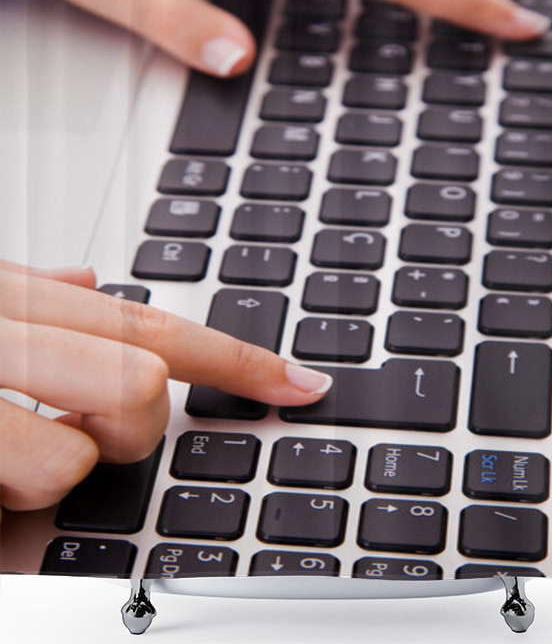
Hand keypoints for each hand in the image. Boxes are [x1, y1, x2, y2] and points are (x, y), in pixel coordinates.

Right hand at [0, 260, 330, 520]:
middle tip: (74, 432)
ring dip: (64, 463)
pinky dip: (22, 495)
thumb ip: (34, 300)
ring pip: (104, 431)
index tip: (299, 383)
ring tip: (10, 458)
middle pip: (147, 374)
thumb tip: (89, 281)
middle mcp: (10, 327)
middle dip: (131, 422)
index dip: (239, 359)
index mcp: (18, 297)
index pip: (154, 324)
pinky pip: (49, 473)